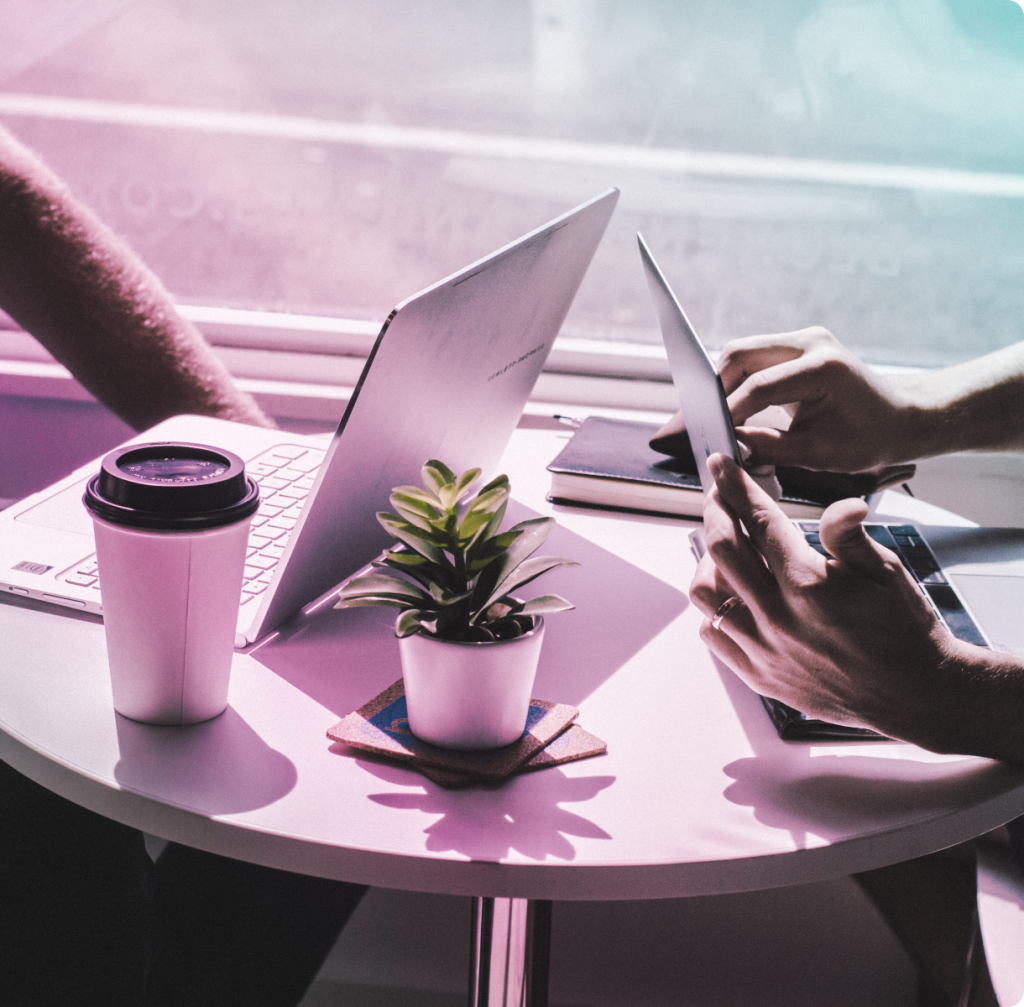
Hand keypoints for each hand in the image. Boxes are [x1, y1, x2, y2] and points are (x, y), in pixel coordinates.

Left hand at [688, 453, 965, 745]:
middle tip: (719, 498)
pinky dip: (713, 610)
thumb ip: (850, 535)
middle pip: (721, 549)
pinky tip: (732, 596)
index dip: (736, 486)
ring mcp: (765, 649)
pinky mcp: (760, 676)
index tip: (721, 466)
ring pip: (706, 593)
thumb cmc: (905, 630)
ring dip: (708, 563)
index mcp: (809, 584)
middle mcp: (778, 617)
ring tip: (725, 549)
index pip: (758, 521)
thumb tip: (842, 503)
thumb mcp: (886, 572)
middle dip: (715, 512)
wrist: (916, 695)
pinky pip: (712, 635)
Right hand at [717, 327, 912, 470]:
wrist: (900, 417)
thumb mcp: (818, 454)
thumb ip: (769, 448)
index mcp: (822, 368)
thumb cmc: (869, 438)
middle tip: (709, 422)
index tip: (714, 436)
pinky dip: (740, 380)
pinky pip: (755, 356)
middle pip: (740, 354)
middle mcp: (811, 342)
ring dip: (726, 383)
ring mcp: (804, 339)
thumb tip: (729, 445)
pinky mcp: (798, 345)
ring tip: (722, 416)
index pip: (758, 386)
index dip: (729, 412)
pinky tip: (737, 406)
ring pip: (742, 352)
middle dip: (718, 389)